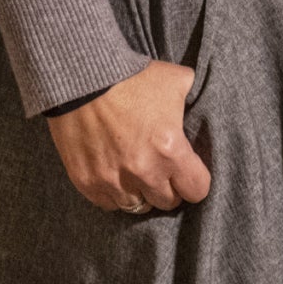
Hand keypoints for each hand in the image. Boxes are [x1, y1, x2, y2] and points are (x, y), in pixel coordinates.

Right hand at [45, 60, 210, 214]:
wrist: (82, 77)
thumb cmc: (131, 76)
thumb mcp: (175, 79)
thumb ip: (193, 97)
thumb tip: (200, 103)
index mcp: (170, 150)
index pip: (197, 190)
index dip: (194, 180)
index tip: (187, 171)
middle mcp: (143, 171)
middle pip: (167, 202)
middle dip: (167, 187)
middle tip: (160, 169)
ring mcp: (113, 180)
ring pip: (137, 206)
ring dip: (139, 192)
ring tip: (136, 174)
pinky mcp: (87, 182)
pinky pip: (108, 203)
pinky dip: (113, 192)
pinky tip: (114, 174)